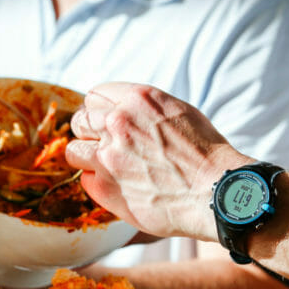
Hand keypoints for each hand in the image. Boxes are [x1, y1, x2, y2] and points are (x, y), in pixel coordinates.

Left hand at [66, 83, 248, 240]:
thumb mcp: (178, 111)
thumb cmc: (205, 154)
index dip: (100, 111)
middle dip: (90, 132)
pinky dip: (98, 183)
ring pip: (74, 150)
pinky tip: (118, 187)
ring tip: (108, 167)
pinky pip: (86, 179)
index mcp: (136, 99)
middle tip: (106, 146)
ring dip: (87, 157)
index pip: (95, 96)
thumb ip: (144, 110)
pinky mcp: (105, 187)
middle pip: (81, 120)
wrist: (215, 192)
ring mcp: (108, 156)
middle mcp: (117, 122)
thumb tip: (124, 111)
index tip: (107, 123)